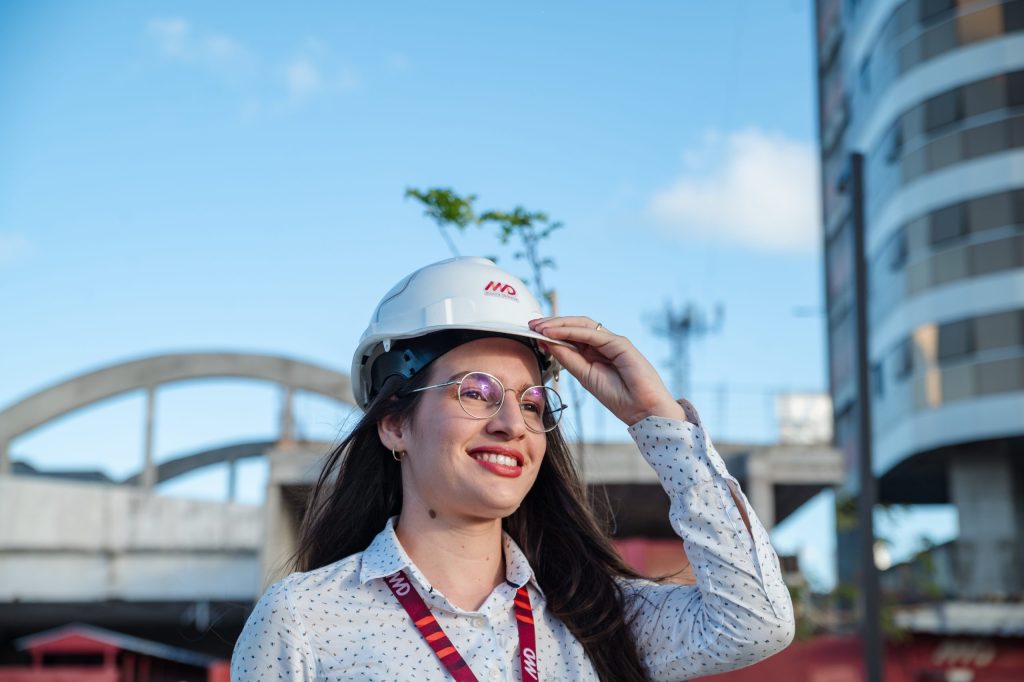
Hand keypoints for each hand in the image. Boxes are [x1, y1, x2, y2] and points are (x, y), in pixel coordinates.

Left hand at [529, 316, 686, 425]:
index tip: (532, 332)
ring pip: (582, 325)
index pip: (571, 335)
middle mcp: (604, 344)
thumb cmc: (619, 398)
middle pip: (575, 326)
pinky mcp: (620, 344)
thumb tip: (547, 343)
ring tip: (539, 327)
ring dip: (558, 324)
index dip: (551, 332)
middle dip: (552, 324)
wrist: (644, 410)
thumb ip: (568, 359)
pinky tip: (554, 333)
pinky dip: (570, 332)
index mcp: (596, 353)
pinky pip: (591, 334)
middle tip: (531, 325)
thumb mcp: (585, 377)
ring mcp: (613, 342)